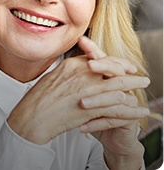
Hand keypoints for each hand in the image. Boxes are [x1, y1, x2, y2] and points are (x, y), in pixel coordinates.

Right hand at [7, 37, 149, 144]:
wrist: (31, 116)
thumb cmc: (38, 98)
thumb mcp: (54, 76)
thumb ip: (70, 71)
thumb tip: (82, 69)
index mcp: (72, 65)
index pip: (99, 59)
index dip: (114, 62)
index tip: (122, 65)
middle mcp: (82, 74)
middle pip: (112, 68)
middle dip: (129, 70)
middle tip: (139, 73)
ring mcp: (87, 90)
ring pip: (118, 85)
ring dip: (134, 86)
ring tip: (143, 86)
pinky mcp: (90, 109)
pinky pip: (116, 107)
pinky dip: (129, 109)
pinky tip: (137, 110)